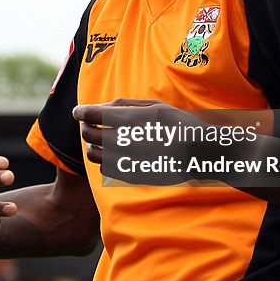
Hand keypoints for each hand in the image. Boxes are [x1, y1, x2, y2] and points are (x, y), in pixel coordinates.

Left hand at [73, 98, 209, 184]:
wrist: (202, 154)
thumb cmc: (178, 125)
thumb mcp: (155, 106)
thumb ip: (124, 105)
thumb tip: (97, 107)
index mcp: (134, 120)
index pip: (94, 115)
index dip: (82, 112)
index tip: (78, 113)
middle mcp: (130, 140)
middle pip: (90, 134)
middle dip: (85, 128)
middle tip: (88, 124)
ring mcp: (131, 160)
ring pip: (94, 154)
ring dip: (92, 145)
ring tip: (100, 140)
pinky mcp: (133, 175)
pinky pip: (106, 169)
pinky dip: (105, 161)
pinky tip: (114, 154)